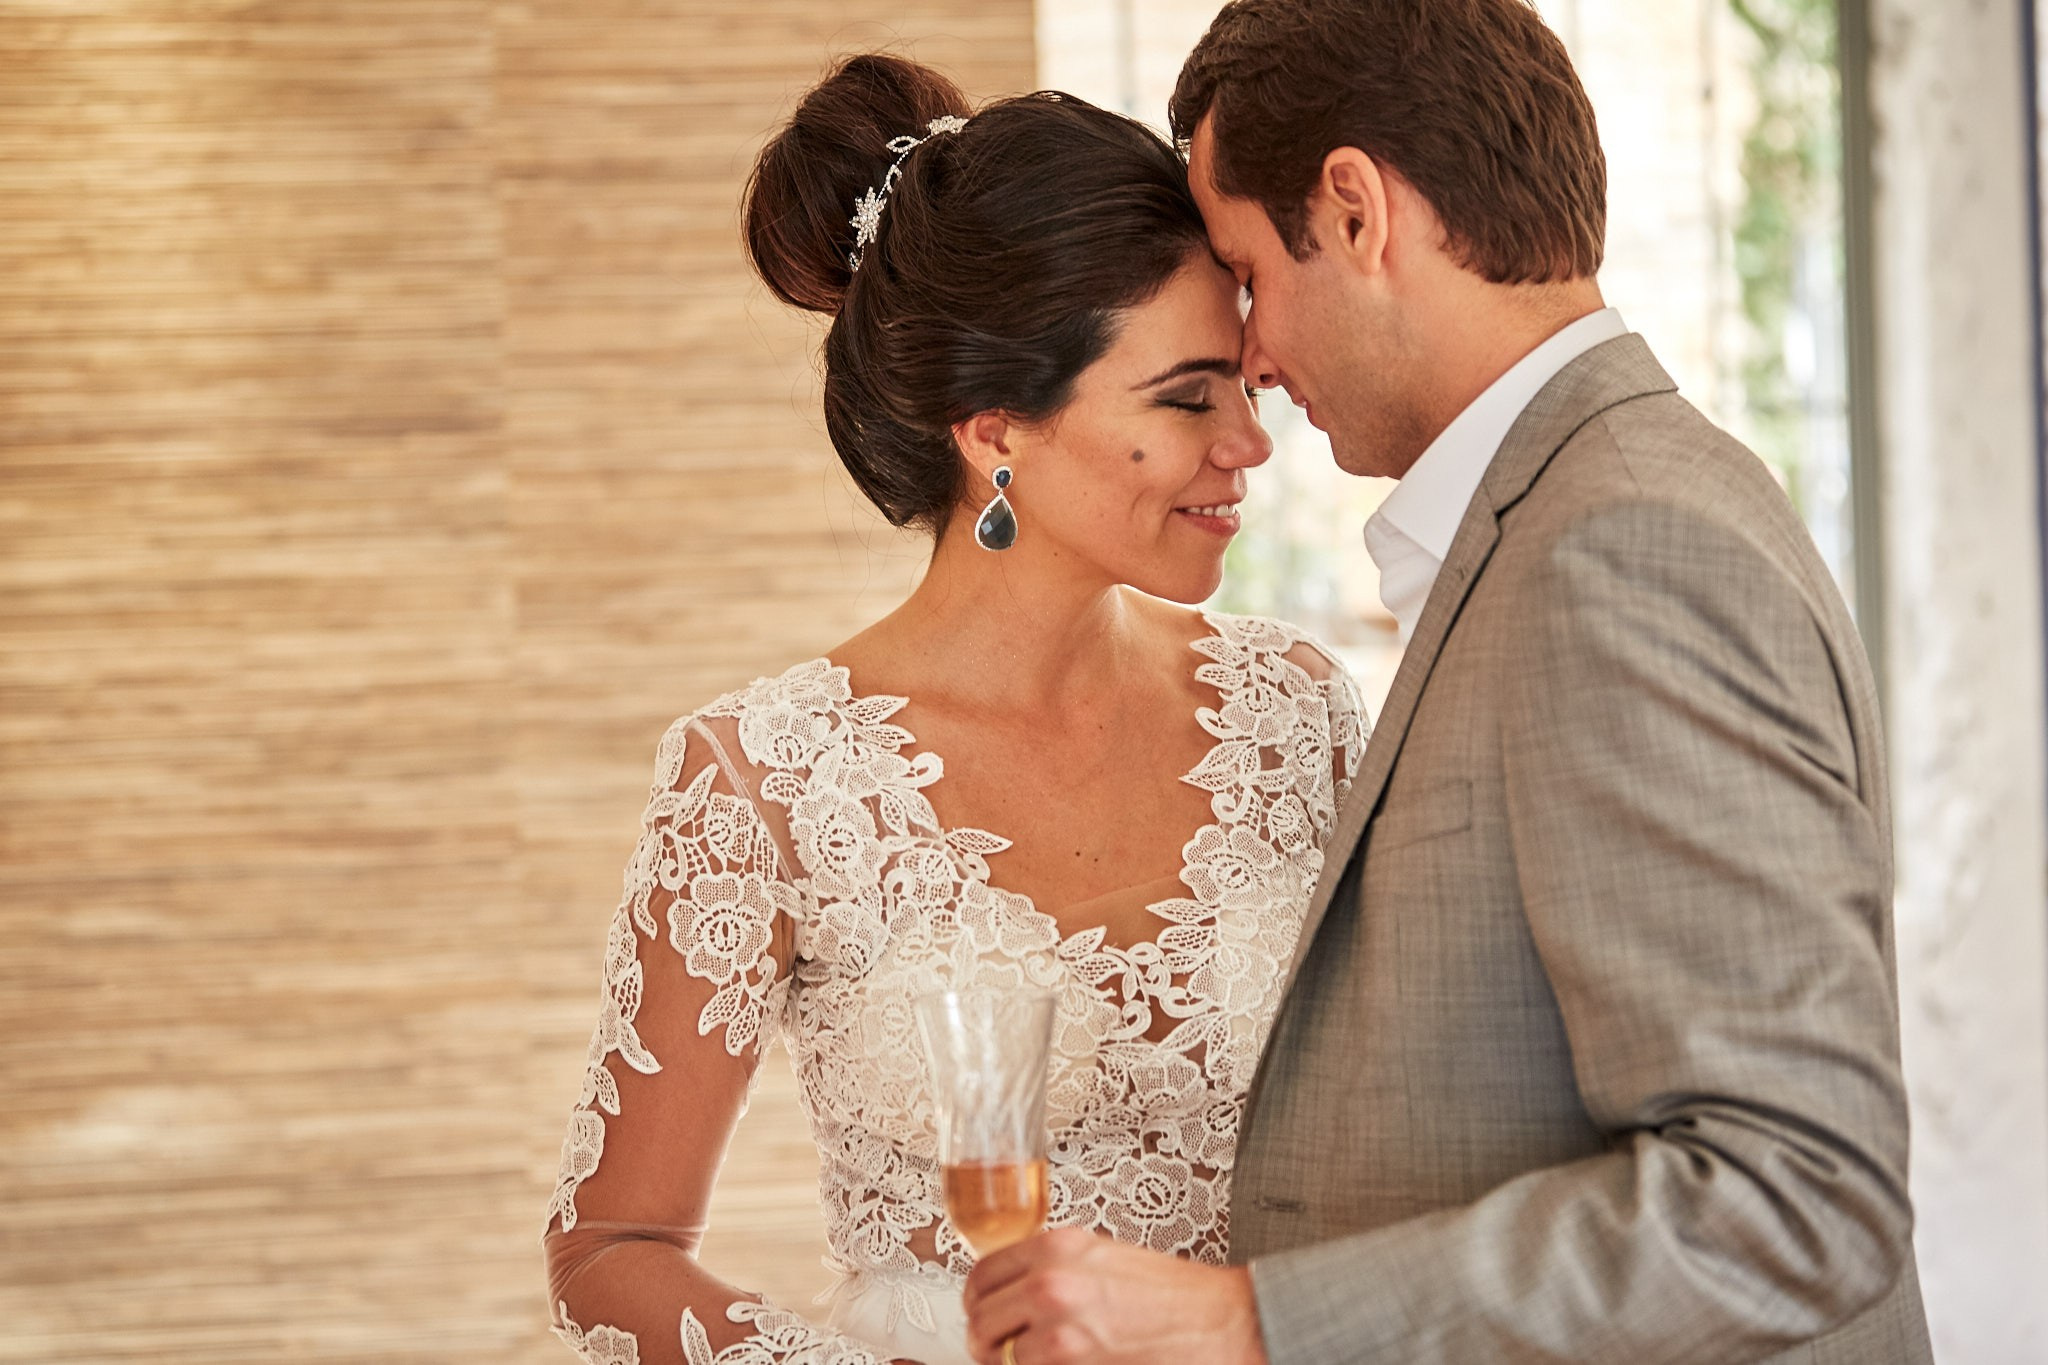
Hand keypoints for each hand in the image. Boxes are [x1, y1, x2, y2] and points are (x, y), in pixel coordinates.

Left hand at [962, 1228, 1267, 1364]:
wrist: (1223, 1322)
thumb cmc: (1175, 1296)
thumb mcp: (1104, 1259)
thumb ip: (1053, 1269)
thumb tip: (1015, 1295)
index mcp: (1056, 1247)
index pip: (981, 1275)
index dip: (977, 1303)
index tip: (983, 1317)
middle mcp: (1051, 1281)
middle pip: (980, 1318)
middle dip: (987, 1342)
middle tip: (1002, 1353)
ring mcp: (1059, 1326)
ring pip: (999, 1355)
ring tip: (1036, 1364)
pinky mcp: (1072, 1362)